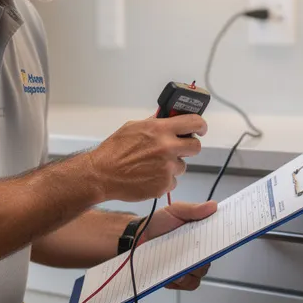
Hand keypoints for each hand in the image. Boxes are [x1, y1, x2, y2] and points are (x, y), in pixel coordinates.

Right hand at [86, 114, 207, 201]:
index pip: (194, 122)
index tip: (200, 128)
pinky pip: (173, 181)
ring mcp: (167, 167)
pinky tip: (149, 176)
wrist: (102, 174)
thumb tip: (168, 118)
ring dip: (172, 165)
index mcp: (160, 129)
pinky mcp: (164, 184)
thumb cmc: (114, 151)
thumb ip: (154, 123)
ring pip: (182, 166)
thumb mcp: (133, 127)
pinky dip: (164, 179)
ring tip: (152, 165)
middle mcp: (167, 147)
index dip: (200, 125)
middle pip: (196, 147)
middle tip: (179, 149)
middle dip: (189, 147)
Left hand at [140, 200, 215, 290]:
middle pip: (209, 261)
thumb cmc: (158, 223)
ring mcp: (188, 266)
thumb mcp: (175, 211)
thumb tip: (213, 206)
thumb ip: (193, 209)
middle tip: (190, 252)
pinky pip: (187, 284)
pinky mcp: (178, 278)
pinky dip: (180, 280)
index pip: (218, 241)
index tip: (216, 240)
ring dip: (189, 270)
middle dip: (200, 258)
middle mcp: (198, 253)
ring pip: (199, 274)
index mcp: (201, 236)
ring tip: (176, 264)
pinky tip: (170, 273)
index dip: (221, 242)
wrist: (138, 237)